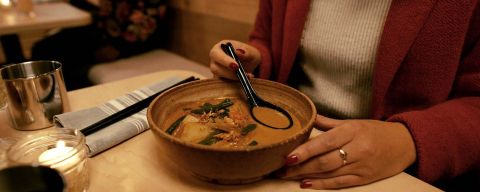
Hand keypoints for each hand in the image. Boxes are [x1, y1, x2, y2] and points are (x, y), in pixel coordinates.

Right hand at [209, 40, 260, 78]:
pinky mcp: (219, 79)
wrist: (249, 63)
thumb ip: (246, 52)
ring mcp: (216, 71)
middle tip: (243, 74)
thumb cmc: (248, 54)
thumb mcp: (251, 52)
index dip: (225, 61)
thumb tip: (238, 52)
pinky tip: (246, 79)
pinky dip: (235, 82)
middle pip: (215, 68)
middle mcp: (214, 60)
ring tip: (248, 75)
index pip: (216, 54)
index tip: (236, 66)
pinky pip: (224, 84)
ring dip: (234, 78)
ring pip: (220, 78)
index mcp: (219, 48)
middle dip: (229, 73)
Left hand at [280, 115, 416, 188]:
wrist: (406, 144)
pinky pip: (340, 184)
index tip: (287, 156)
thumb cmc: (376, 131)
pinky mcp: (364, 179)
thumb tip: (307, 116)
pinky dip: (322, 185)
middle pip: (324, 161)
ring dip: (306, 176)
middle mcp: (357, 149)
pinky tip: (307, 185)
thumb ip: (328, 123)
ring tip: (287, 177)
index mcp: (352, 131)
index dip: (305, 150)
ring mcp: (361, 166)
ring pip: (330, 174)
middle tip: (280, 170)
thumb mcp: (354, 122)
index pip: (325, 142)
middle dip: (300, 167)